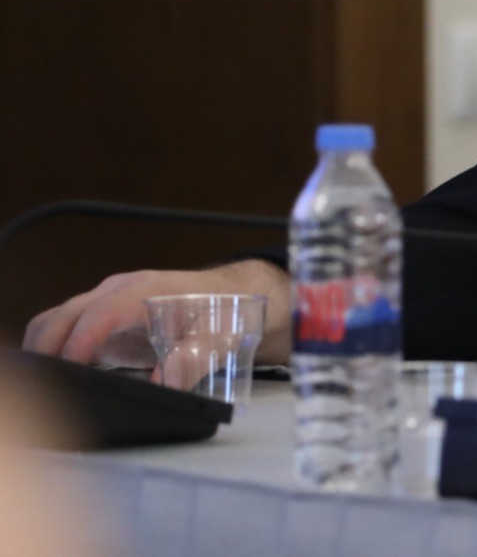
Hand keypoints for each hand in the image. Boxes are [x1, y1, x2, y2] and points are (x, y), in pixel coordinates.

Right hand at [22, 260, 292, 369]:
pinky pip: (69, 324)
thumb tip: (165, 381)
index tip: (68, 371)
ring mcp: (109, 299)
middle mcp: (122, 289)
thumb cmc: (224, 314)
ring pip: (61, 316)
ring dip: (46, 345)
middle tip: (45, 384)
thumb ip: (193, 359)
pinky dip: (54, 344)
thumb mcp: (219, 339)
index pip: (101, 313)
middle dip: (49, 346)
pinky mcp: (105, 313)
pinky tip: (56, 372)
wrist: (233, 294)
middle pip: (68, 312)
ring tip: (45, 381)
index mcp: (148, 291)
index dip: (80, 341)